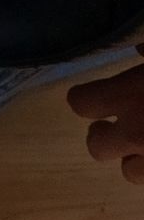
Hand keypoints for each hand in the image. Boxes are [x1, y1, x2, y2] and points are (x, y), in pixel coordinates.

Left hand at [76, 61, 143, 186]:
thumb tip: (138, 49)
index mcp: (134, 93)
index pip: (84, 101)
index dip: (82, 97)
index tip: (83, 95)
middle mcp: (138, 133)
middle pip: (99, 147)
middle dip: (103, 136)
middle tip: (111, 126)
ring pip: (132, 171)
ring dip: (137, 158)